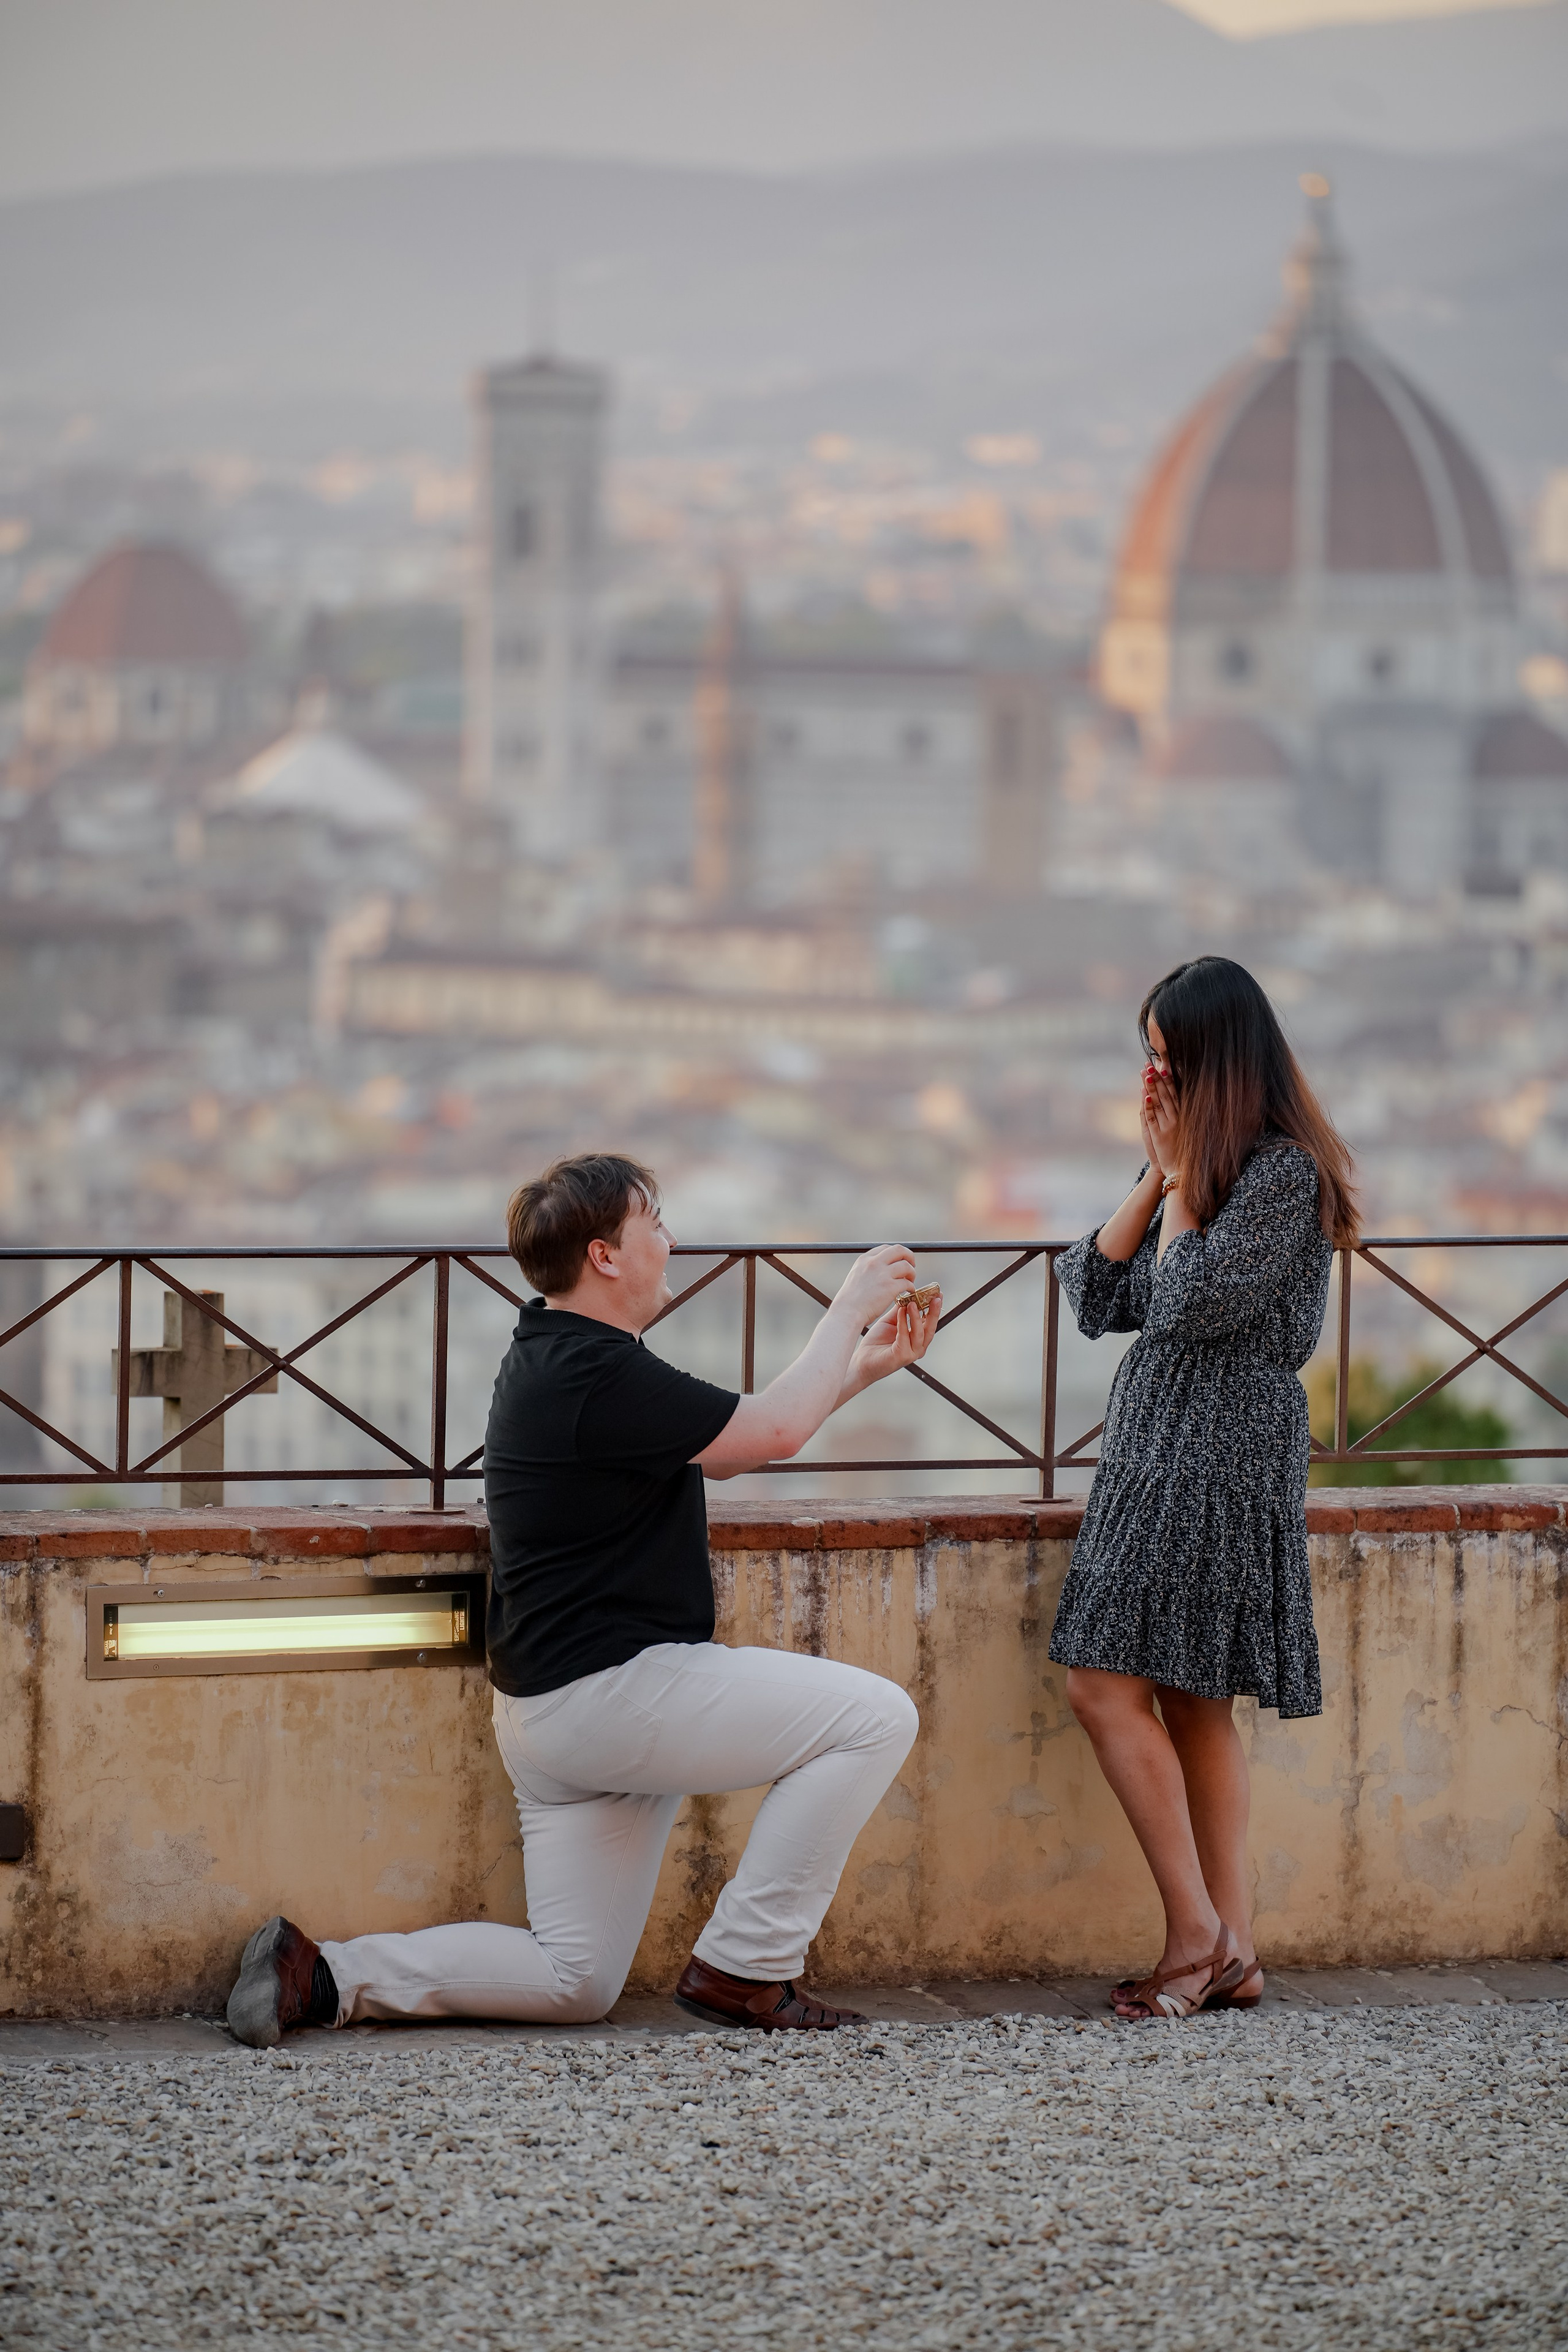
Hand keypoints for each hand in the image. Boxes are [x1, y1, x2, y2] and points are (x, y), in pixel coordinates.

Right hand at [834, 1243, 916, 1331]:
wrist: (847, 1312)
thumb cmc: (850, 1300)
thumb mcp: (856, 1276)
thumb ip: (868, 1270)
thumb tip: (882, 1270)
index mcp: (865, 1259)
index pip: (886, 1248)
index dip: (897, 1254)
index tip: (900, 1261)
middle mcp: (874, 1263)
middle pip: (900, 1250)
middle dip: (909, 1257)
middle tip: (911, 1266)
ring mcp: (883, 1274)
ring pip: (907, 1266)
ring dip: (912, 1274)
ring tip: (910, 1282)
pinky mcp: (890, 1287)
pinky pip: (907, 1283)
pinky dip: (911, 1288)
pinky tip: (909, 1293)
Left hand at [846, 1289, 941, 1392]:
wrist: (862, 1360)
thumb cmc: (876, 1343)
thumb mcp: (890, 1322)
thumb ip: (900, 1311)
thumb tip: (908, 1296)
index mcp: (917, 1339)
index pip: (930, 1322)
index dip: (934, 1308)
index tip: (938, 1294)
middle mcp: (918, 1347)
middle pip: (930, 1328)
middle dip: (934, 1312)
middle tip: (935, 1297)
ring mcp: (911, 1353)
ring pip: (920, 1333)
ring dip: (916, 1316)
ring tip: (913, 1303)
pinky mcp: (902, 1356)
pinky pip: (904, 1336)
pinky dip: (903, 1323)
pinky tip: (901, 1311)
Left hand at [1140, 1061, 1179, 1179]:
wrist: (1180, 1171)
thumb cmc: (1181, 1149)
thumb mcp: (1183, 1129)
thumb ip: (1179, 1113)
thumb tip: (1175, 1097)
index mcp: (1182, 1116)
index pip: (1175, 1092)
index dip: (1167, 1078)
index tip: (1162, 1065)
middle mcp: (1176, 1118)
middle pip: (1166, 1094)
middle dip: (1157, 1078)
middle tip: (1150, 1064)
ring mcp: (1168, 1126)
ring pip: (1159, 1103)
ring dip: (1152, 1088)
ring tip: (1146, 1074)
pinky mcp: (1159, 1135)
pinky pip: (1153, 1119)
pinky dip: (1149, 1107)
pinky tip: (1146, 1096)